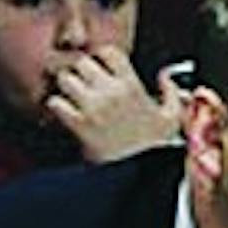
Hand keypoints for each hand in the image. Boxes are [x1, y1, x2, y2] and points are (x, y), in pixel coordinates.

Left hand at [46, 47, 185, 162]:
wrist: (141, 176)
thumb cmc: (155, 149)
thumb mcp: (173, 117)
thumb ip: (171, 92)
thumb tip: (166, 77)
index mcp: (132, 85)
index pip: (108, 52)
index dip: (100, 56)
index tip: (98, 65)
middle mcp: (111, 92)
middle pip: (82, 62)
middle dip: (78, 71)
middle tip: (81, 82)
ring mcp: (94, 108)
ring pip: (65, 79)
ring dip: (64, 86)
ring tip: (70, 96)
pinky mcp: (79, 126)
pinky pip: (55, 103)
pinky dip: (54, 106)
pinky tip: (62, 112)